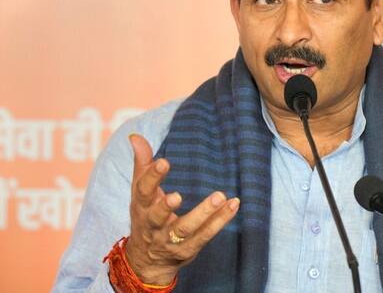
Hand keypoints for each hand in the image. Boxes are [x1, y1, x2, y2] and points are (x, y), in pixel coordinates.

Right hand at [124, 134, 239, 285]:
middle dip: (166, 207)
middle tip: (178, 195)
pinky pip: (205, 235)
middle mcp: (153, 226)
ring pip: (186, 229)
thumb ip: (142, 163)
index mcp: (142, 207)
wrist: (147, 261)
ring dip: (203, 213)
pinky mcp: (188, 249)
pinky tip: (233, 205)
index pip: (143, 191)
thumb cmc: (146, 216)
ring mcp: (170, 240)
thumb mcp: (140, 192)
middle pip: (157, 216)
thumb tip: (135, 136)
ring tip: (220, 196)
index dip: (152, 177)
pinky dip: (220, 221)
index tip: (164, 162)